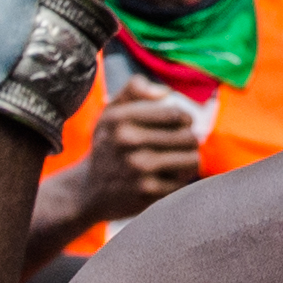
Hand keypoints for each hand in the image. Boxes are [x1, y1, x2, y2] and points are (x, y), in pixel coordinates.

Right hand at [70, 87, 206, 224]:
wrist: (90, 189)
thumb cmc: (109, 144)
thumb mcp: (112, 111)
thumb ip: (135, 89)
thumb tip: (165, 93)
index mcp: (120, 118)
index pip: (175, 114)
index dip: (185, 119)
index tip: (181, 124)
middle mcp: (127, 141)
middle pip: (188, 136)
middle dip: (189, 139)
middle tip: (180, 144)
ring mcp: (138, 168)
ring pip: (192, 158)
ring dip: (189, 158)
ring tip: (177, 158)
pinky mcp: (148, 192)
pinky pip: (183, 181)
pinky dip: (179, 179)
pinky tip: (166, 176)